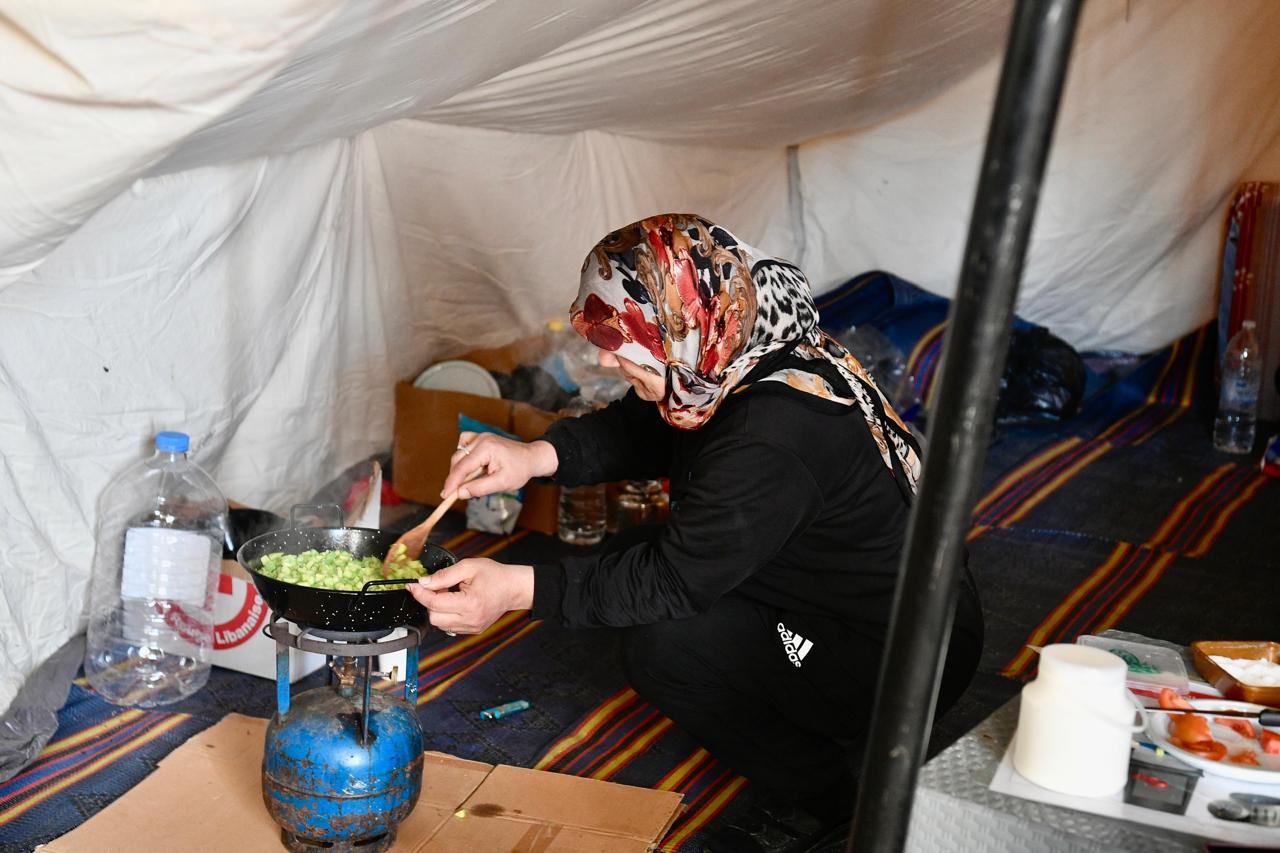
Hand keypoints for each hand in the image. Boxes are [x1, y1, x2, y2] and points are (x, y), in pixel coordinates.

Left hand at [407, 558, 534, 634]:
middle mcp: (470, 620)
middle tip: (438, 587)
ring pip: (441, 624)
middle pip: (434, 617)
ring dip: (438, 609)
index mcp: (470, 604)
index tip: (413, 585)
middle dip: (430, 601)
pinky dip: (447, 615)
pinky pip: (450, 626)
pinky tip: (455, 602)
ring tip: (449, 594)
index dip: (420, 593)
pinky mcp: (473, 630)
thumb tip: (424, 583)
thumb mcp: (469, 567)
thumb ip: (444, 575)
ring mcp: (472, 627)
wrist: (514, 588)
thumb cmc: (496, 576)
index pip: (434, 603)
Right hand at [443, 432, 556, 499]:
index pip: (463, 467)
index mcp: (487, 448)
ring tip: (469, 483)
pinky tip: (470, 467)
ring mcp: (480, 437)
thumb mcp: (502, 483)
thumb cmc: (520, 470)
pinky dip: (463, 457)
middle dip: (455, 478)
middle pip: (458, 460)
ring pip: (459, 454)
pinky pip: (463, 446)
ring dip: (460, 469)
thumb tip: (460, 493)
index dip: (452, 482)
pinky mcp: (480, 439)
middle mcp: (481, 439)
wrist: (531, 458)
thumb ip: (480, 488)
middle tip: (455, 494)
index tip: (445, 496)